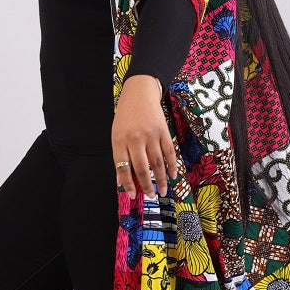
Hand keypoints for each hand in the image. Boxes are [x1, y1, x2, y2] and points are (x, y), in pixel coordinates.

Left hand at [112, 74, 179, 200]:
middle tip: (150, 196)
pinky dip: (172, 165)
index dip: (127, 183)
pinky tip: (173, 176)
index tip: (132, 195)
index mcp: (120, 140)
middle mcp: (135, 138)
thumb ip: (120, 156)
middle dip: (147, 185)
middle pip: (143, 167)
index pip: (123, 167)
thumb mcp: (116, 135)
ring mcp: (151, 134)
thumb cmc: (125, 117)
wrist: (139, 93)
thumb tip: (122, 181)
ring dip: (161, 179)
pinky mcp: (163, 131)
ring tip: (162, 191)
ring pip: (158, 162)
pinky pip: (169, 152)